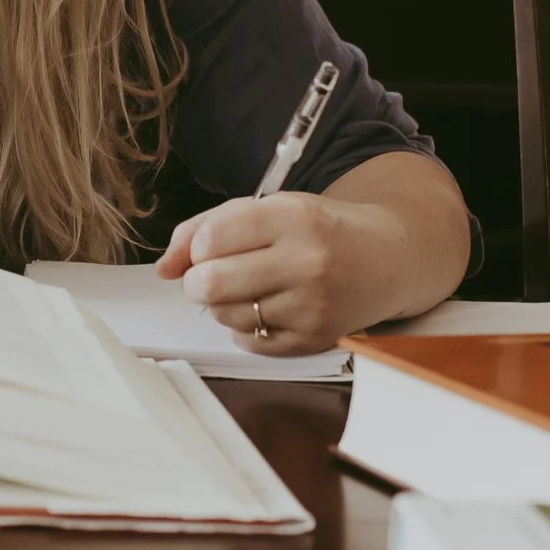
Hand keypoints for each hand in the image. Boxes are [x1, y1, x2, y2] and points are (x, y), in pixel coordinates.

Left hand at [154, 192, 399, 355]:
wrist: (386, 259)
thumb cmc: (319, 229)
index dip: (197, 246)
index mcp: (293, 218)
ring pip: (225, 315)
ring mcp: (312, 307)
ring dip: (223, 303)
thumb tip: (162, 268)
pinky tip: (270, 307)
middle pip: (211, 284)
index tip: (209, 247)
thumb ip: (208, 227)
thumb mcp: (270, 209)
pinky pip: (248, 341)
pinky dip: (246, 327)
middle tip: (212, 275)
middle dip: (197, 281)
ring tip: (251, 287)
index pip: (212, 238)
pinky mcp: (314, 340)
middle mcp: (306, 263)